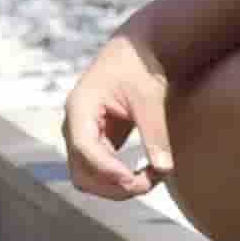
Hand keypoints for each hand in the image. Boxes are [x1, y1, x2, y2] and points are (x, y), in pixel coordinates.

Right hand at [60, 34, 174, 199]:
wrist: (135, 53)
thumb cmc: (139, 68)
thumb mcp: (149, 98)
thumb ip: (154, 133)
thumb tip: (165, 170)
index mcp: (80, 107)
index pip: (84, 148)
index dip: (108, 170)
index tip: (136, 181)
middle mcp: (74, 125)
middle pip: (81, 172)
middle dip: (113, 185)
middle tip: (149, 183)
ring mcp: (82, 135)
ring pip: (88, 178)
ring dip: (117, 187)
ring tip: (151, 179)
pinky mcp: (96, 142)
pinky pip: (100, 171)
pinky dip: (120, 179)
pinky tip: (147, 173)